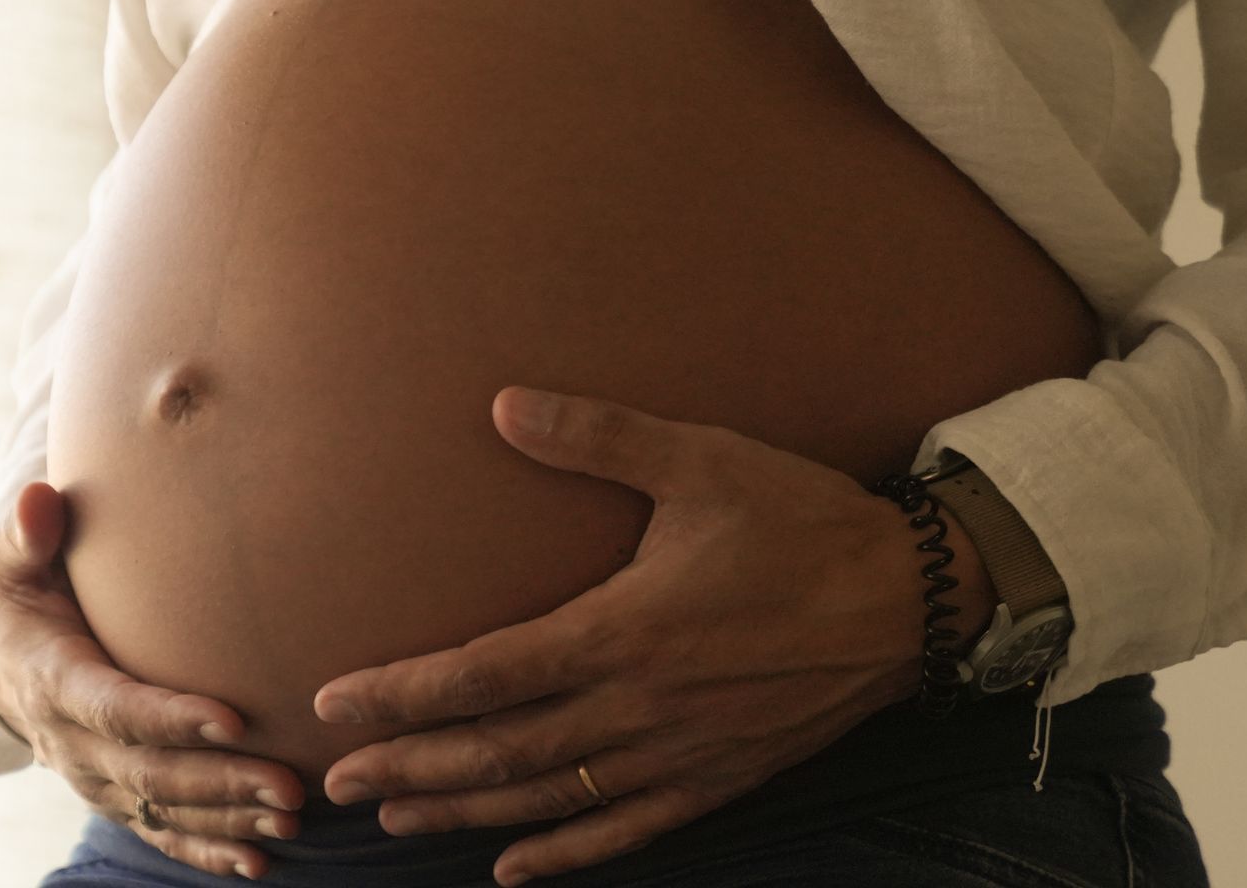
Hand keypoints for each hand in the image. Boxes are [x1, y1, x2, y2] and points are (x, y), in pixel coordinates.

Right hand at [0, 481, 308, 878]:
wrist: (10, 657)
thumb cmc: (30, 589)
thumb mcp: (15, 559)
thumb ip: (25, 532)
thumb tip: (42, 500)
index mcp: (52, 680)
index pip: (115, 708)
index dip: (170, 719)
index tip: (233, 717)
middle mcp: (72, 742)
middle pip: (150, 773)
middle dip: (219, 781)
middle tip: (288, 784)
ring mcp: (96, 778)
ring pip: (164, 809)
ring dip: (227, 818)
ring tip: (290, 815)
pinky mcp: (118, 796)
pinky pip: (163, 832)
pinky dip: (209, 851)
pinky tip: (261, 862)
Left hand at [311, 387, 993, 886]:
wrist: (913, 597)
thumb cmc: (803, 521)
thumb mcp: (702, 461)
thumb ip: (598, 436)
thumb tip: (501, 404)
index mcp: (622, 631)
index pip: (484, 674)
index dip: (402, 695)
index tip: (333, 706)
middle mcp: (638, 707)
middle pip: (499, 753)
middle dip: (410, 769)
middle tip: (335, 784)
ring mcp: (678, 754)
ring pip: (549, 800)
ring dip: (465, 815)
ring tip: (396, 822)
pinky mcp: (718, 779)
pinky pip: (627, 830)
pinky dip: (565, 854)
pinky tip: (515, 869)